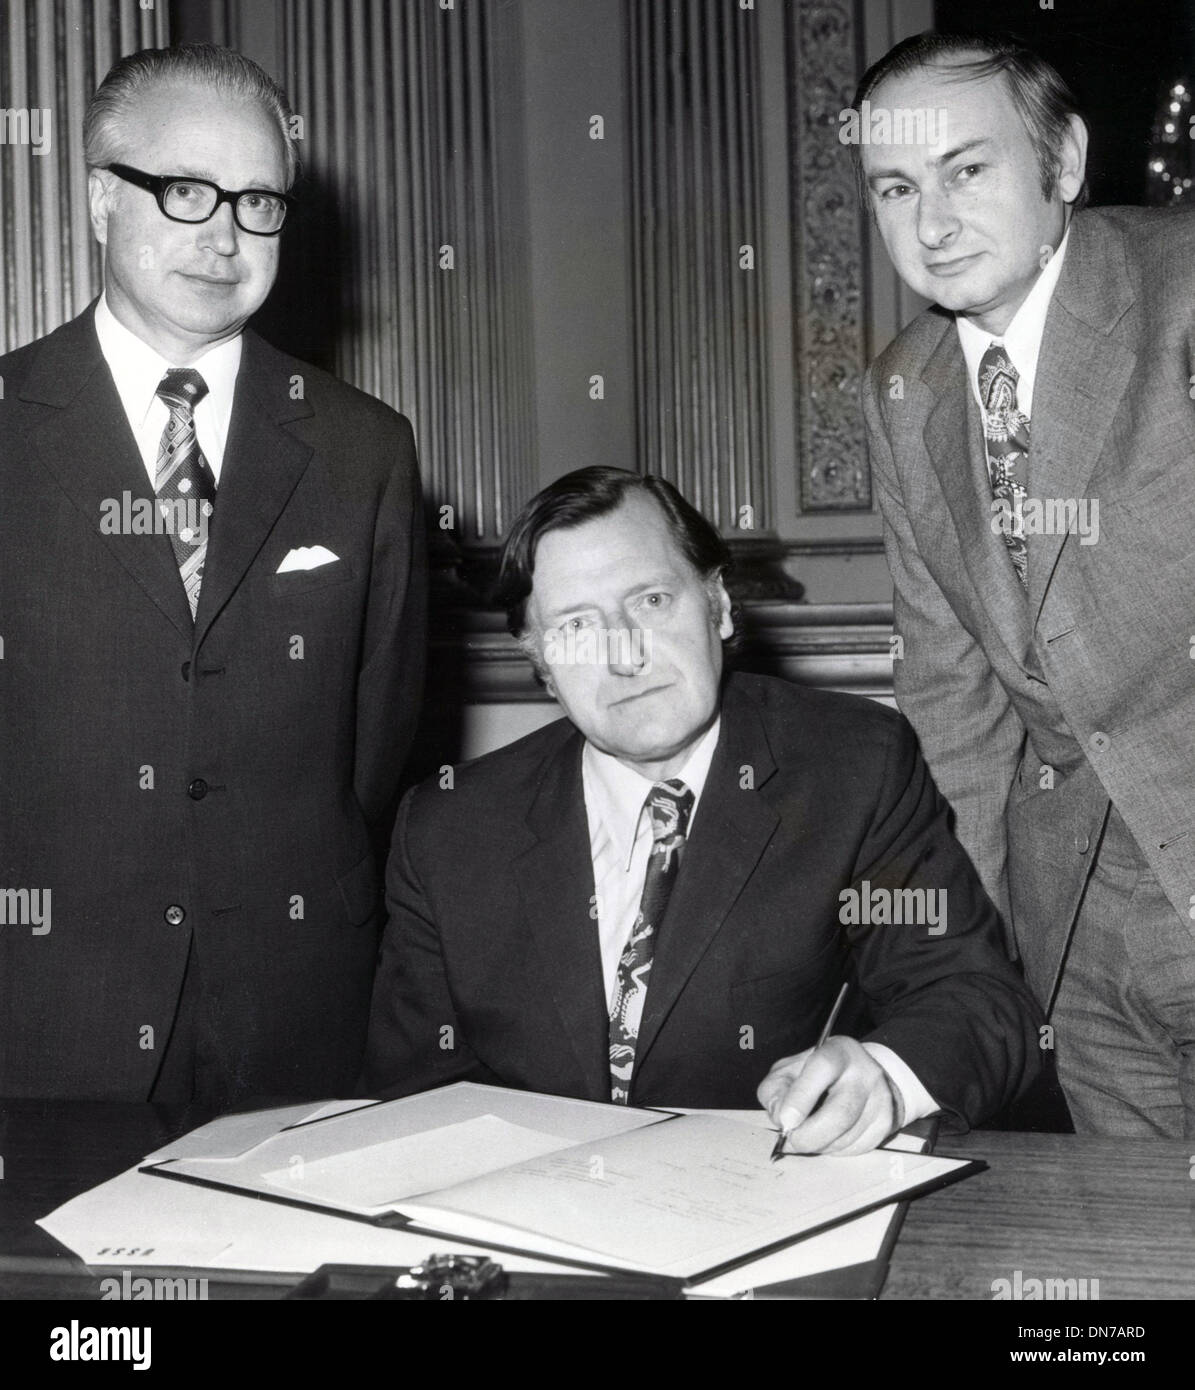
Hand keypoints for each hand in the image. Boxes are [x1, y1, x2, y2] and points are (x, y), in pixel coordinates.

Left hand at [757, 1036, 897, 1156]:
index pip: (823, 1068)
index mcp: (838, 1052)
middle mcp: (865, 1074)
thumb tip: (781, 1118)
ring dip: (819, 1145)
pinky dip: (834, 1150)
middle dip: (809, 1135)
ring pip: (846, 1137)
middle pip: (840, 1113)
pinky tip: (827, 1137)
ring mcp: (879, 1100)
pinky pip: (855, 1148)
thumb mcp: (791, 1069)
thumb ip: (776, 1089)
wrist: (862, 1074)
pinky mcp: (885, 1124)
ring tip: (808, 1136)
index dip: (801, 1097)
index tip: (785, 1120)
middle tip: (791, 1141)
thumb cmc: (819, 1073)